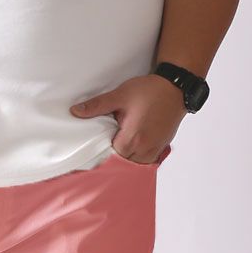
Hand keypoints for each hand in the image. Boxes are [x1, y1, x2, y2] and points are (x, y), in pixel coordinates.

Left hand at [69, 73, 183, 163]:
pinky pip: (149, 160)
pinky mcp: (163, 145)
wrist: (175, 87)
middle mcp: (146, 148)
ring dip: (128, 158)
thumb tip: (76, 111)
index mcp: (132, 138)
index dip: (103, 153)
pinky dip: (140, 157)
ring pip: (138, 164)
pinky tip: (134, 147)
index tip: (97, 148)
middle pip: (125, 163)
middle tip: (107, 147)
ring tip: (121, 146)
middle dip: (115, 157)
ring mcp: (156, 148)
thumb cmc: (149, 91)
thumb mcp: (120, 95)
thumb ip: (97, 106)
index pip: (112, 157)